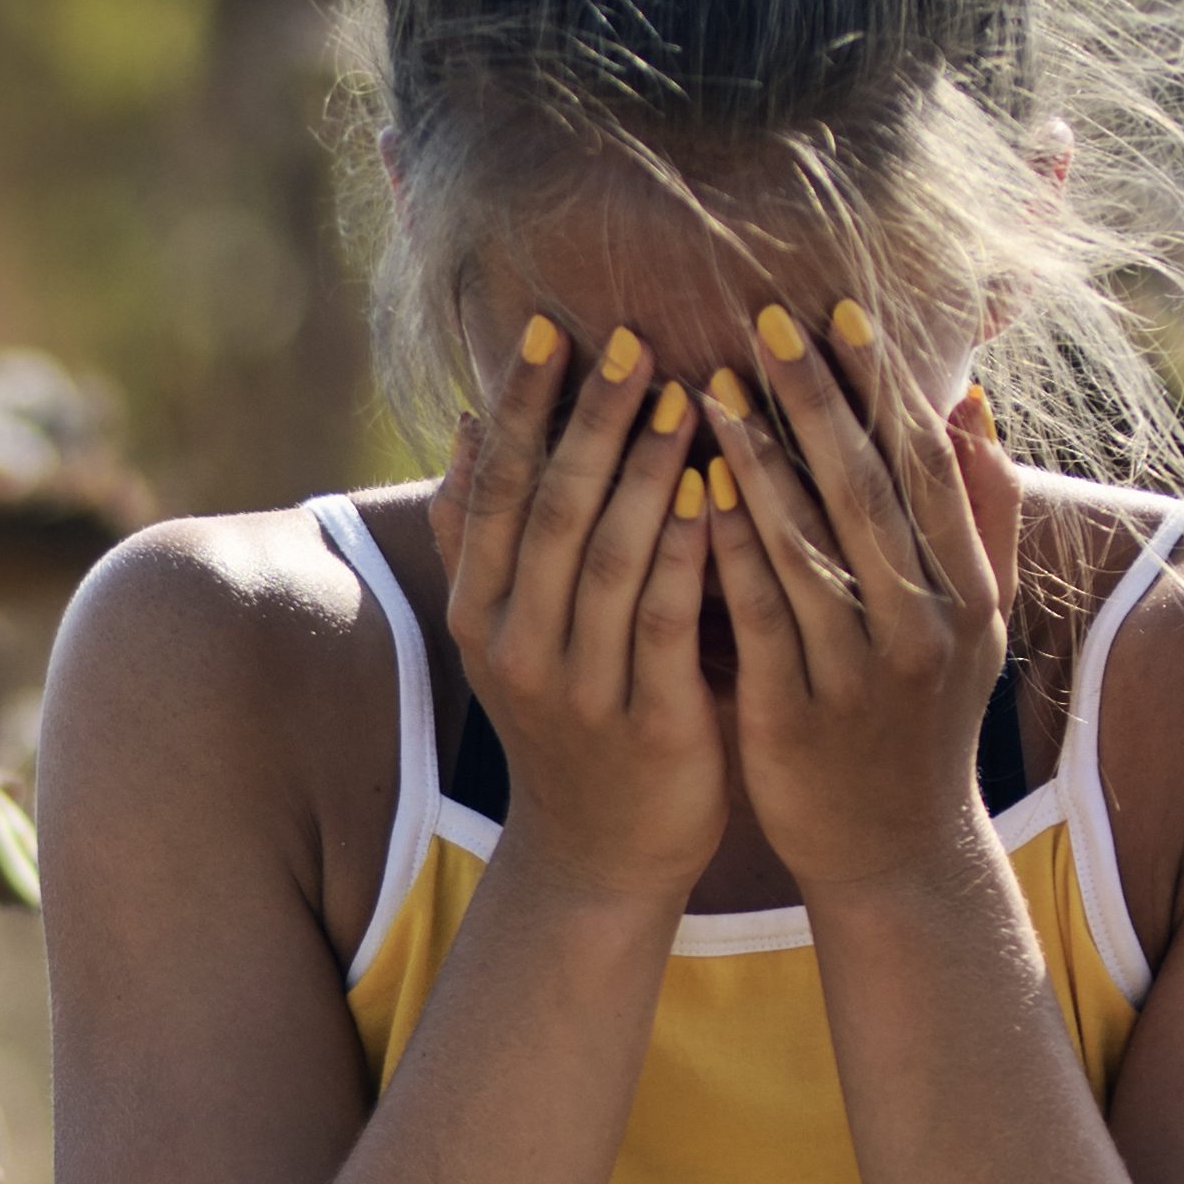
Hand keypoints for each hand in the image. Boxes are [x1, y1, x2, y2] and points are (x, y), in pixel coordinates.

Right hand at [432, 315, 731, 917]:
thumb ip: (488, 533)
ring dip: (645, 471)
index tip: (554, 330)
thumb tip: (468, 423)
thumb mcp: (508, 629)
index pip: (497, 487)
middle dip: (590, 421)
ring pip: (605, 559)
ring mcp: (576, 688)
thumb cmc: (572, 716)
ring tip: (686, 396)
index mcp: (482, 610)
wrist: (603, 853)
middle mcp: (515, 644)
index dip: (524, 408)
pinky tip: (715, 495)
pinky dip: (685, 553)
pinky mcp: (645, 723)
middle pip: (549, 510)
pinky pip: (663, 622)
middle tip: (633, 342)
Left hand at [704, 303, 1027, 896]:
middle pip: (866, 491)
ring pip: (807, 545)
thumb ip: (982, 515)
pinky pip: (756, 613)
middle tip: (764, 319)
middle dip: (816, 400)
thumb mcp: (979, 622)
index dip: (883, 387)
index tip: (839, 311)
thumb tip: (972, 403)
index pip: (924, 467)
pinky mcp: (795, 713)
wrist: (895, 852)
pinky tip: (690, 488)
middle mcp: (924, 627)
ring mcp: (860, 673)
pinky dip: (727, 547)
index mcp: (969, 593)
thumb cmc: (923, 717)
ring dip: (758, 459)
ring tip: (708, 385)